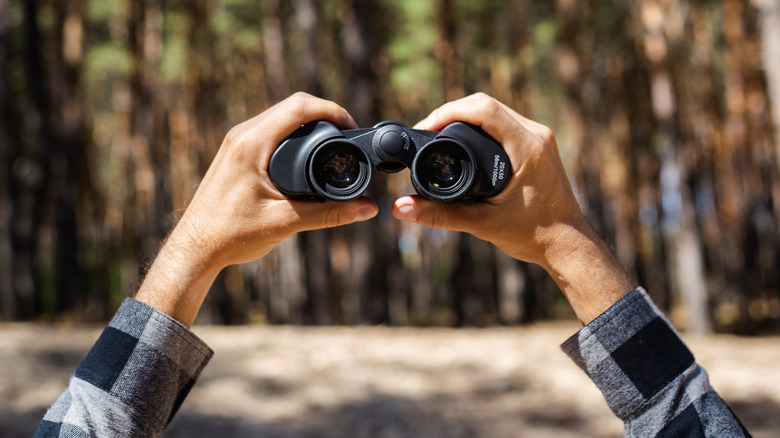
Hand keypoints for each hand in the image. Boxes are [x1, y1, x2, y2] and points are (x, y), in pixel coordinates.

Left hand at [136, 93, 377, 325]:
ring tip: (333, 141)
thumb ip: (330, 214)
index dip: (332, 111)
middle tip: (348, 135)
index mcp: (252, 144)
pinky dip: (293, 134)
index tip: (352, 128)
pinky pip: (270, 130)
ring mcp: (236, 143)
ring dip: (309, 123)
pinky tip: (307, 153)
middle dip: (325, 115)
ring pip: (280, 117)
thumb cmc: (230, 236)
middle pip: (292, 106)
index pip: (299, 107)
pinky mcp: (235, 153)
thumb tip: (367, 209)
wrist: (195, 249)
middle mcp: (242, 136)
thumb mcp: (286, 223)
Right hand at [393, 93, 632, 323]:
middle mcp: (537, 135)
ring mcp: (540, 137)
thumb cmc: (533, 235)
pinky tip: (464, 142)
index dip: (447, 112)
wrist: (567, 245)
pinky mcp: (539, 144)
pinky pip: (504, 123)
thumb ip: (439, 214)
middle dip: (451, 113)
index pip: (483, 109)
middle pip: (486, 104)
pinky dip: (481, 127)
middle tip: (427, 133)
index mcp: (527, 148)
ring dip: (466, 118)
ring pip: (495, 111)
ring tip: (440, 136)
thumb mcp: (481, 224)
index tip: (425, 128)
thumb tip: (400, 208)